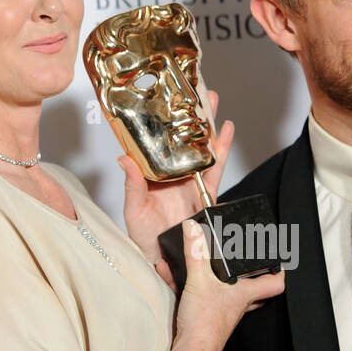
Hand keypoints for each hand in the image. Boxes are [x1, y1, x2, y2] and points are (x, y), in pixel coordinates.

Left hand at [119, 89, 234, 290]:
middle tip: (195, 89)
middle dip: (190, 115)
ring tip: (212, 101)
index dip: (160, 120)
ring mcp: (189, 183)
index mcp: (152, 175)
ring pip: (201, 148)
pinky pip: (215, 169)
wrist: (164, 261)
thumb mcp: (133, 211)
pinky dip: (222, 149)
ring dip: (207, 125)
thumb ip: (132, 185)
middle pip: (182, 139)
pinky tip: (227, 131)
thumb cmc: (144, 240)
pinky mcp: (204, 194)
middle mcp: (172, 175)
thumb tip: (124, 159)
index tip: (163, 99)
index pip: (156, 142)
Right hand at [173, 219, 284, 350]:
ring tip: (209, 267)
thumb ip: (196, 252)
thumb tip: (193, 230)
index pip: (275, 282)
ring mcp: (224, 313)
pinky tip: (171, 275)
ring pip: (228, 294)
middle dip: (251, 276)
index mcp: (244, 293)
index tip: (278, 260)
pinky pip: (202, 298)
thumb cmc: (205, 323)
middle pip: (255, 290)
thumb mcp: (199, 279)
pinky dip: (190, 286)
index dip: (279, 270)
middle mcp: (238, 304)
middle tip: (247, 264)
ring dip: (219, 281)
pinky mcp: (207, 319)